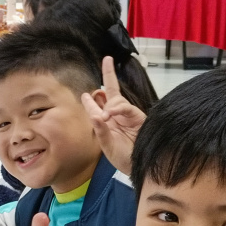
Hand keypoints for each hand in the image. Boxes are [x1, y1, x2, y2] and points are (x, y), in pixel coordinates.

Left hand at [82, 56, 145, 175]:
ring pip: (117, 99)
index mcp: (107, 122)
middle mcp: (117, 115)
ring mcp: (128, 115)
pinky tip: (110, 113)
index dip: (90, 101)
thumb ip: (100, 131)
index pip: (98, 106)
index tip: (85, 95)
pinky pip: (126, 107)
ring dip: (108, 105)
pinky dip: (117, 108)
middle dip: (109, 74)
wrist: (140, 166)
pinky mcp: (138, 117)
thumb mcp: (107, 146)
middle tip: (107, 59)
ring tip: (104, 117)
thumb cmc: (124, 159)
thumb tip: (93, 114)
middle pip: (112, 91)